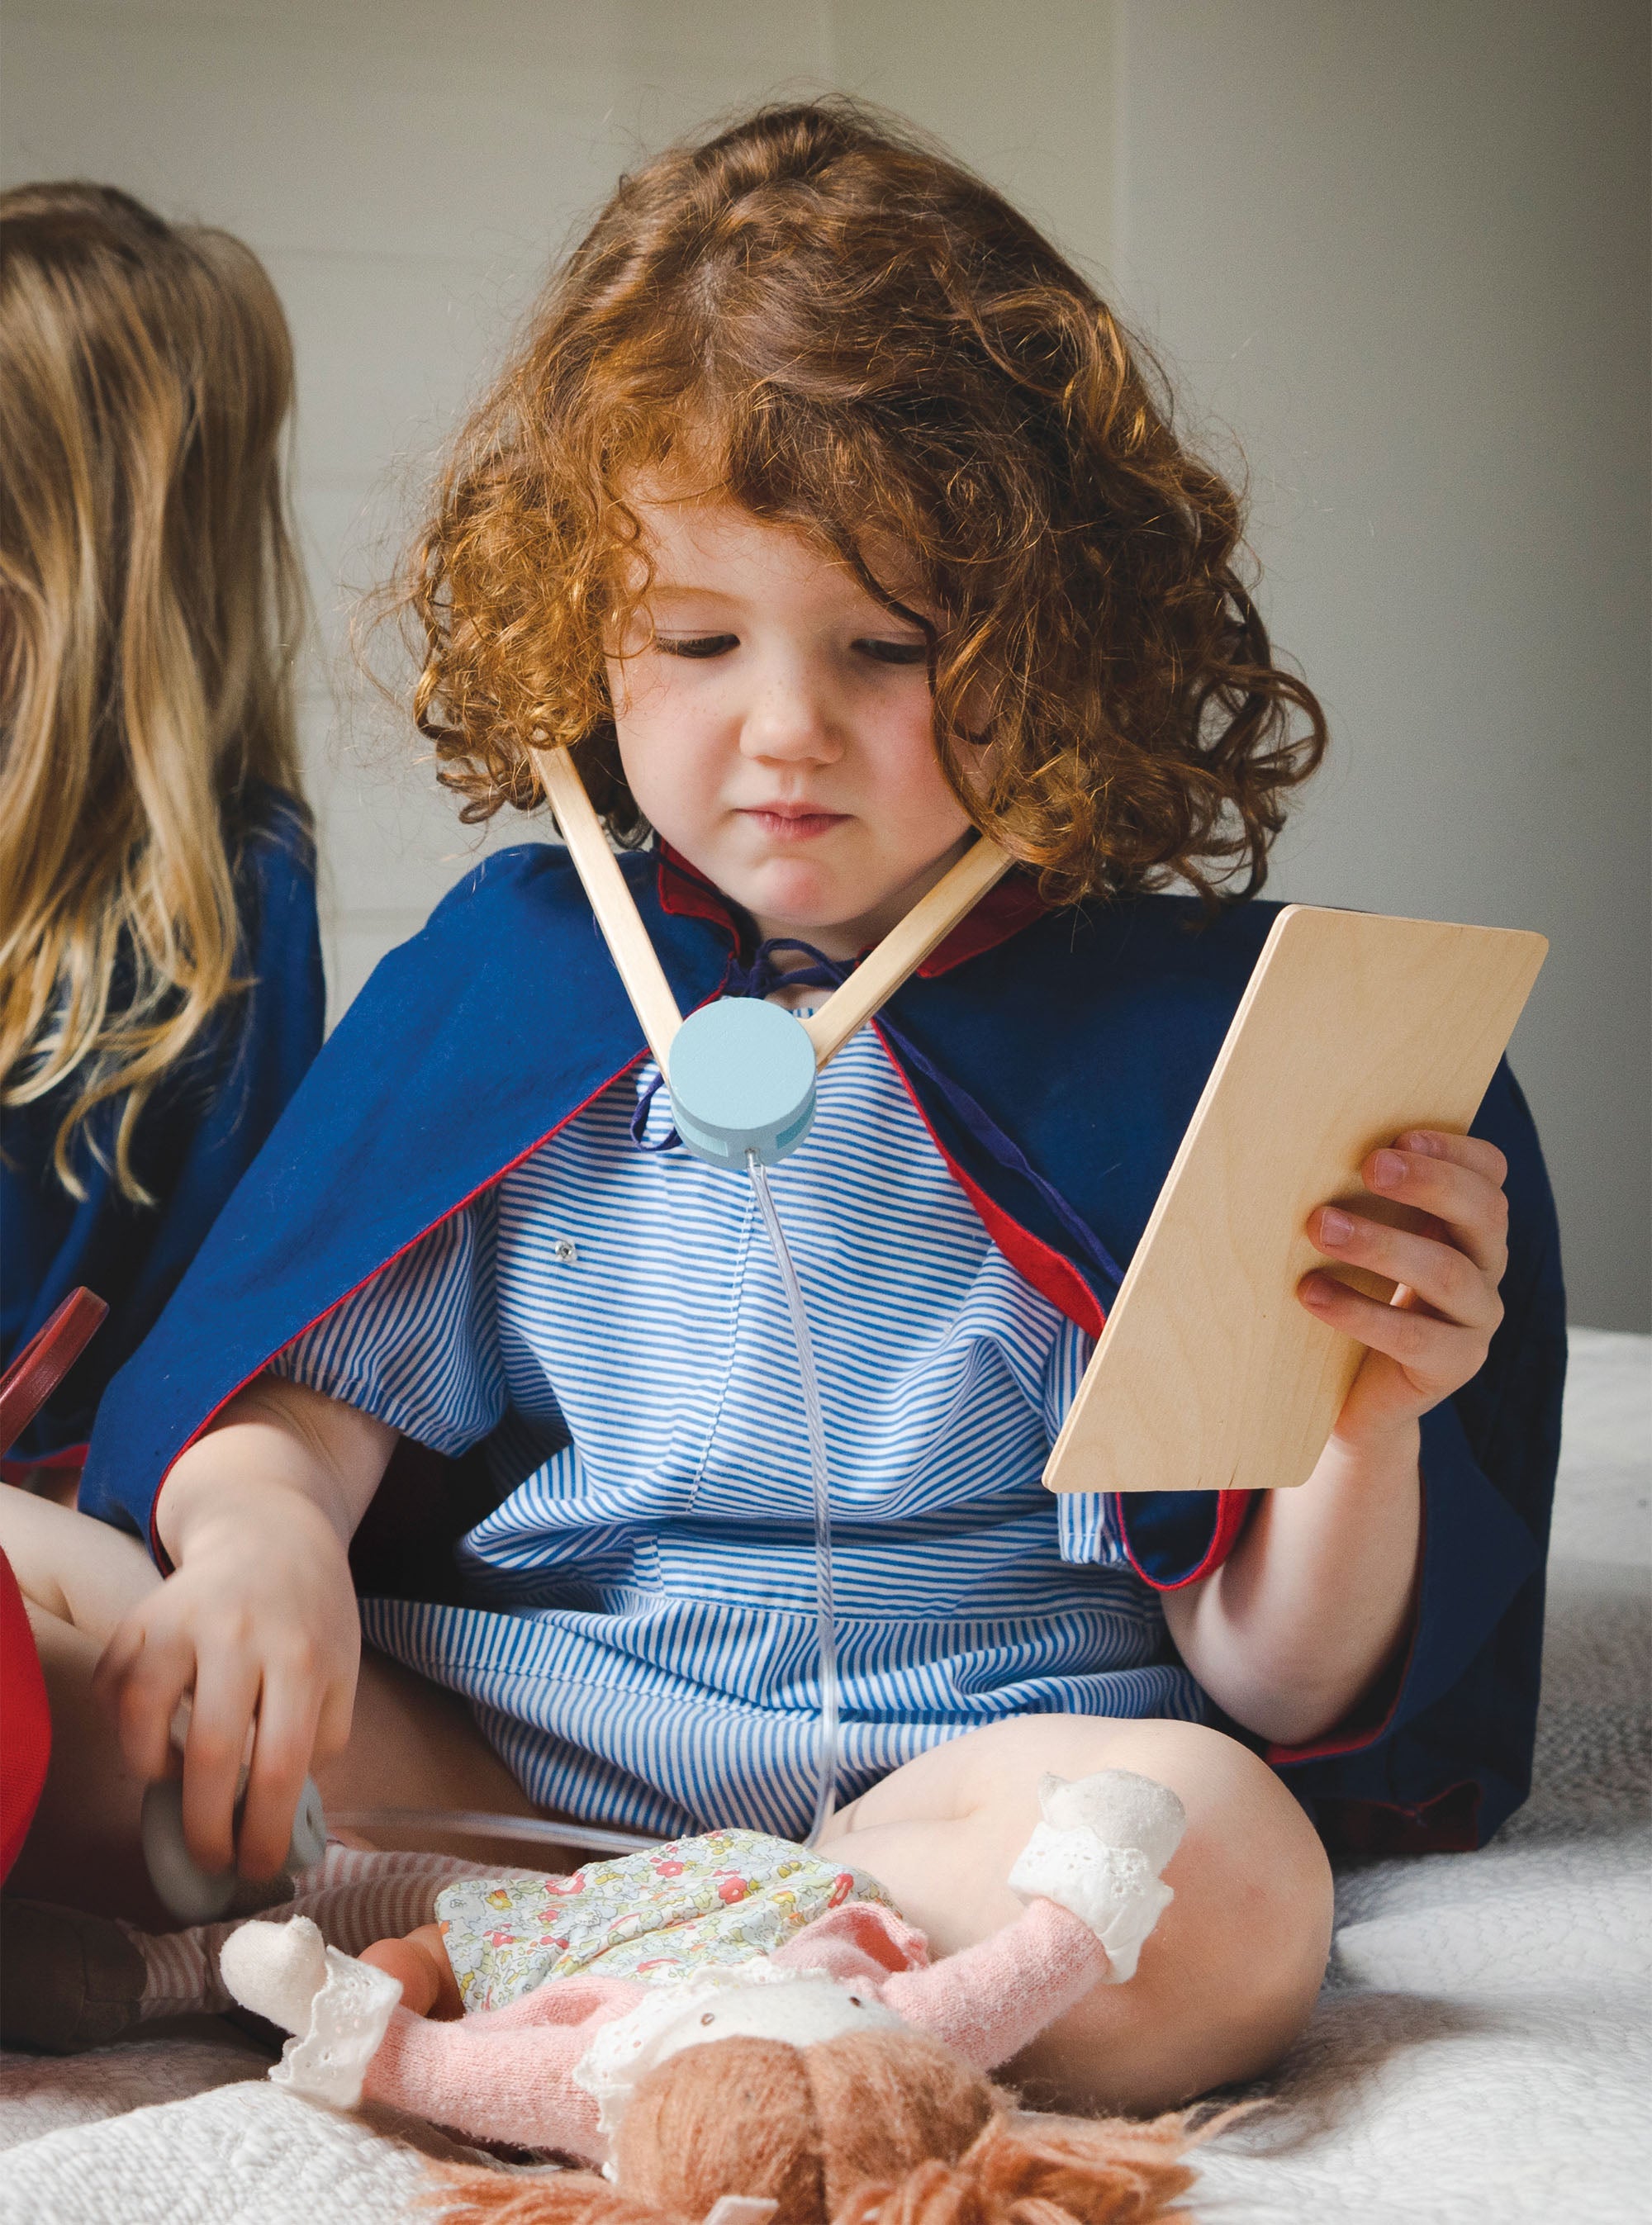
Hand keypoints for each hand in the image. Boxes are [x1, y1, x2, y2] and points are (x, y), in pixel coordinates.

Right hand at [93, 1478, 359, 1878]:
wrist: (271, 1533)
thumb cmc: (311, 1616)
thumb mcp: (341, 1672)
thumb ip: (320, 1743)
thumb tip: (283, 1820)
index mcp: (300, 1656)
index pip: (279, 1767)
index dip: (263, 1833)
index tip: (256, 1868)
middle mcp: (238, 1635)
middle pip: (210, 1755)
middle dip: (206, 1829)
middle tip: (211, 1857)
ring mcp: (180, 1622)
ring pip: (143, 1719)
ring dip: (155, 1771)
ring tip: (181, 1778)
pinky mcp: (138, 1617)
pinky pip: (112, 1690)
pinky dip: (125, 1727)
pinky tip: (156, 1730)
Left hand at [1298, 1130, 1507, 1449]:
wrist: (1353, 1395)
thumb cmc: (1349, 1294)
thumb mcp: (1358, 1242)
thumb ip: (1355, 1198)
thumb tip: (1297, 1147)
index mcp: (1467, 1224)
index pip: (1489, 1173)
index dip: (1455, 1150)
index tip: (1401, 1136)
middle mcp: (1485, 1267)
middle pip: (1484, 1212)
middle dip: (1428, 1183)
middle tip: (1370, 1166)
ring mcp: (1476, 1320)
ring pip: (1447, 1272)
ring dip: (1381, 1243)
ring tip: (1320, 1226)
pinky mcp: (1453, 1367)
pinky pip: (1415, 1337)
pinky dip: (1359, 1311)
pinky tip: (1312, 1293)